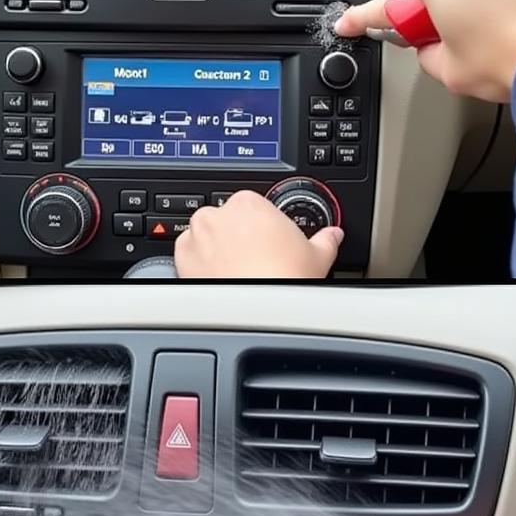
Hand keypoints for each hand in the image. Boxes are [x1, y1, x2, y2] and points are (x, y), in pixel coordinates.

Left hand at [174, 189, 342, 277]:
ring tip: (236, 273)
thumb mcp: (318, 256)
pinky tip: (219, 279)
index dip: (262, 226)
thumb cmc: (285, 280)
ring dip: (216, 250)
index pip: (252, 206)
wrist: (260, 312)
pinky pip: (188, 257)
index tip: (268, 242)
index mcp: (248, 203)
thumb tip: (333, 235)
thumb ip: (325, 239)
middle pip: (225, 220)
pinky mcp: (181, 261)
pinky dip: (199, 265)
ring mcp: (196, 238)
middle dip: (237, 236)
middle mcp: (217, 216)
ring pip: (204, 238)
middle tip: (254, 261)